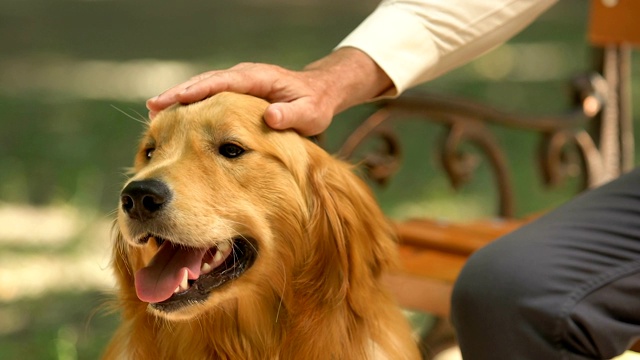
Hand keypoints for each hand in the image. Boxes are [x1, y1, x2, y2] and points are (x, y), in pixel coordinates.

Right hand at [146, 48, 392, 135]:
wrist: (318, 93)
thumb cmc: (315, 105)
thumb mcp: (310, 113)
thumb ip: (292, 115)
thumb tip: (271, 116)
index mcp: (258, 79)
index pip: (224, 82)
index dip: (200, 90)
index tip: (178, 99)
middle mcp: (244, 76)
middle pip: (205, 82)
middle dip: (179, 93)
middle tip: (153, 106)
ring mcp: (237, 83)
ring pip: (203, 87)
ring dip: (179, 97)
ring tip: (153, 111)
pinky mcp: (235, 93)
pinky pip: (209, 96)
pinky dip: (190, 103)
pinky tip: (173, 115)